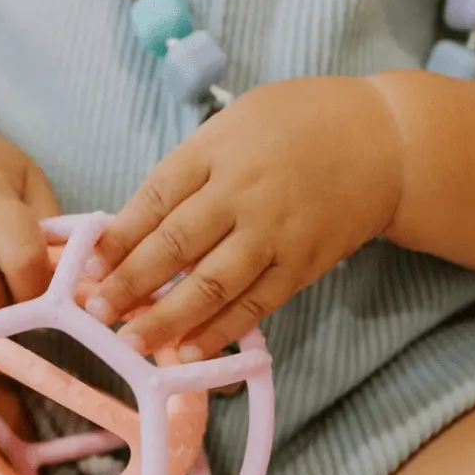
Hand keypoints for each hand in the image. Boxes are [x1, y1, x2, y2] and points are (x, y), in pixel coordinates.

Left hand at [85, 77, 403, 359]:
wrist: (388, 141)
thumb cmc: (299, 123)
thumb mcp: (236, 122)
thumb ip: (190, 168)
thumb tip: (135, 224)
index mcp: (217, 149)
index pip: (154, 199)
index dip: (117, 238)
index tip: (86, 267)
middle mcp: (243, 192)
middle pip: (174, 245)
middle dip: (128, 283)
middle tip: (93, 313)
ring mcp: (275, 232)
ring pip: (211, 284)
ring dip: (166, 318)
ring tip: (129, 342)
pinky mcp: (302, 264)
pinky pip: (254, 305)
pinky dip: (219, 332)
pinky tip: (188, 352)